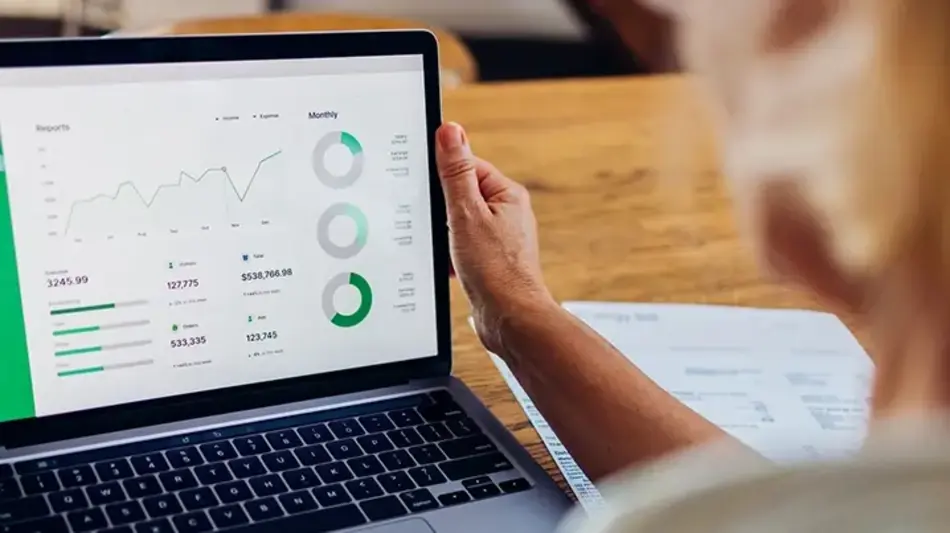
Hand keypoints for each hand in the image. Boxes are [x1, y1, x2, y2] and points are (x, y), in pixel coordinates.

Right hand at [435, 122, 555, 353]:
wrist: (510, 320)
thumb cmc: (495, 270)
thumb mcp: (466, 214)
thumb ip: (456, 172)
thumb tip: (450, 131)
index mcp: (507, 194)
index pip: (467, 166)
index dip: (442, 177)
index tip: (426, 188)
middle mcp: (507, 213)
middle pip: (459, 195)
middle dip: (441, 211)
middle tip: (437, 225)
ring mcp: (499, 238)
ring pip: (457, 224)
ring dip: (444, 236)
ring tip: (448, 251)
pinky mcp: (490, 260)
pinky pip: (460, 247)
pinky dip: (450, 256)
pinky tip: (449, 267)